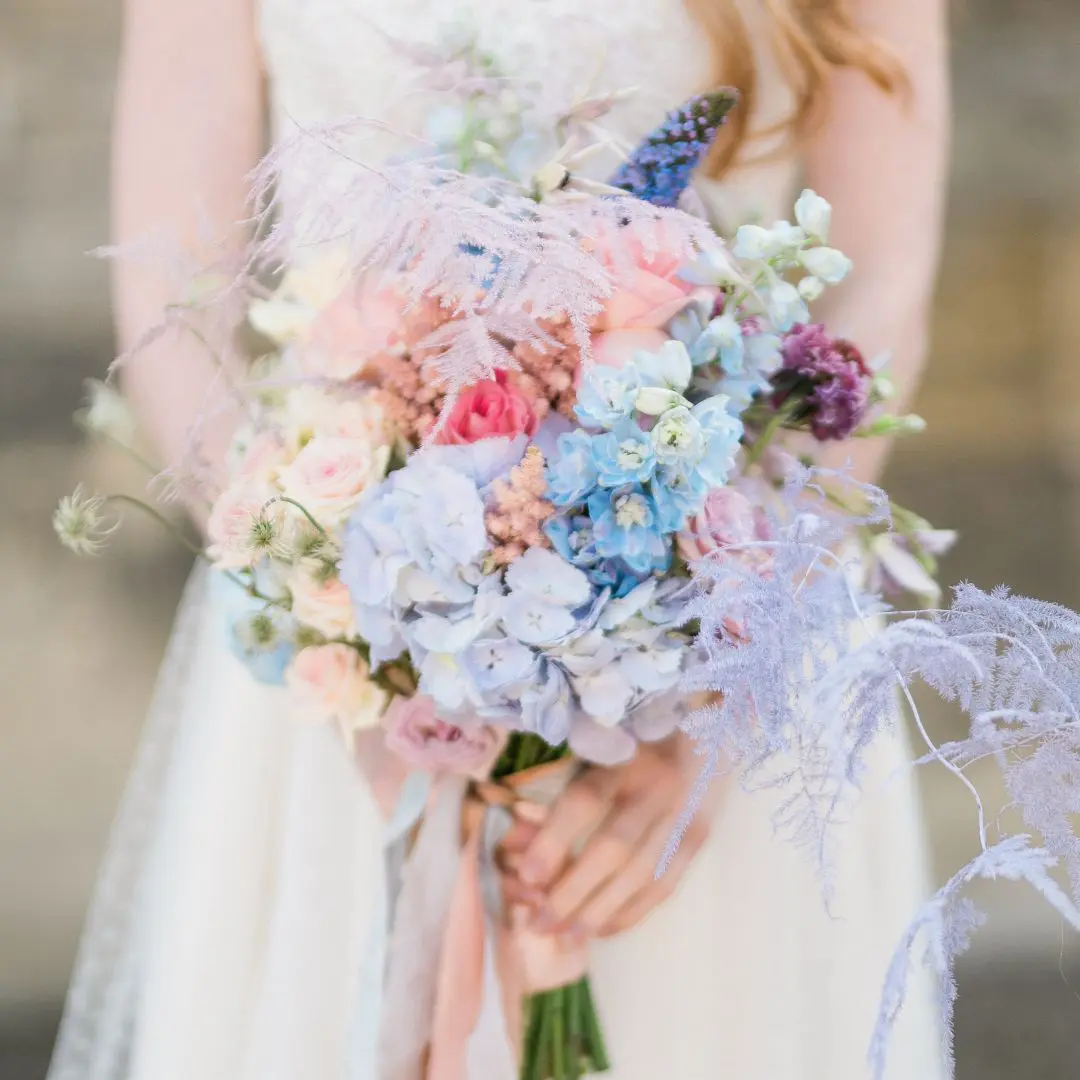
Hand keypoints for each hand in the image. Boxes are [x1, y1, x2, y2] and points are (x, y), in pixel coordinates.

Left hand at [500, 735, 721, 940]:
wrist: (715, 715)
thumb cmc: (637, 726)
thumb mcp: (602, 740)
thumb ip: (569, 782)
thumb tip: (523, 833)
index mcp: (625, 754)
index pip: (586, 802)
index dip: (555, 841)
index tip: (526, 874)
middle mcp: (657, 787)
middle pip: (613, 849)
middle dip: (572, 891)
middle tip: (538, 921)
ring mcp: (683, 815)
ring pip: (640, 874)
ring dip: (601, 912)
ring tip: (565, 937)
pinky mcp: (699, 836)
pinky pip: (665, 883)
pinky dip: (634, 911)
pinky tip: (605, 930)